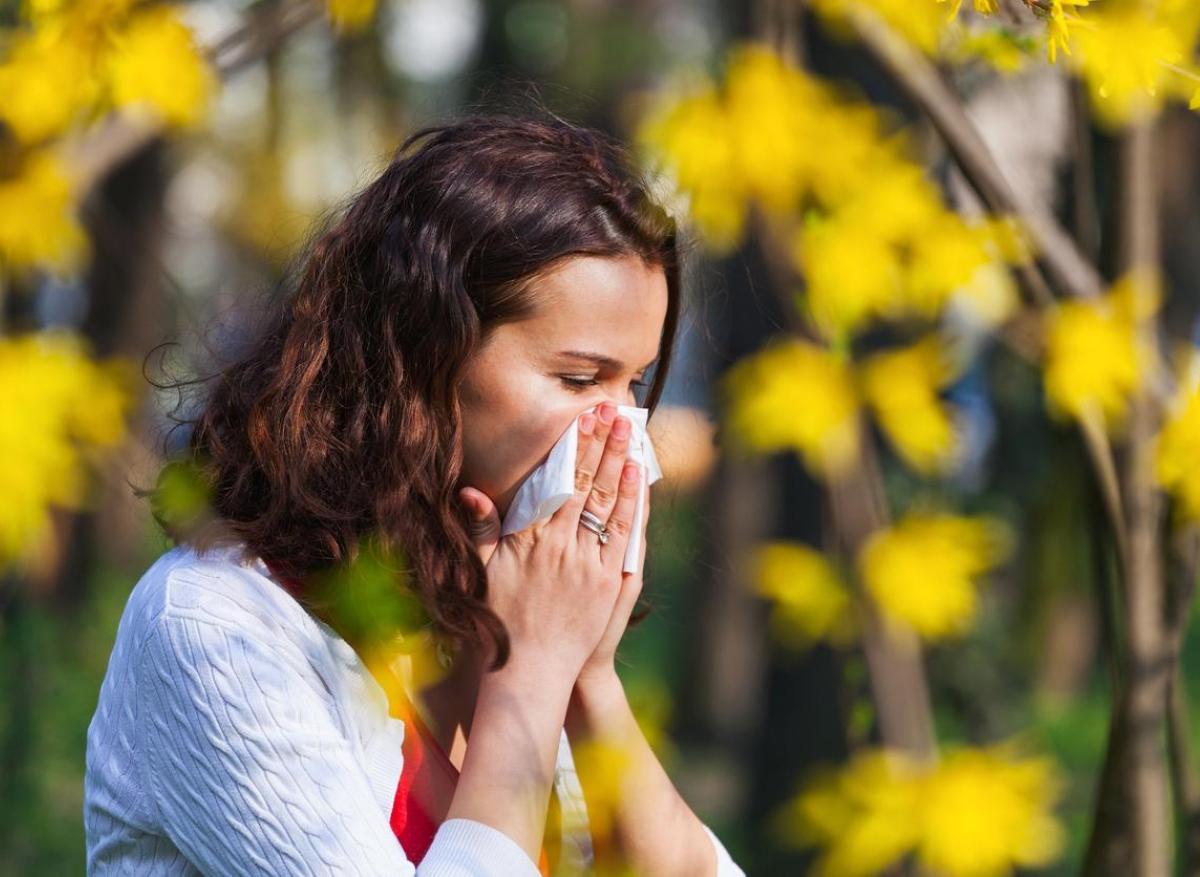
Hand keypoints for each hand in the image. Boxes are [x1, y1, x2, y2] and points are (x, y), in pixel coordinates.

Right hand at [457, 401, 642, 678]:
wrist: (531, 672)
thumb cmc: (501, 622)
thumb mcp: (482, 573)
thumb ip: (481, 530)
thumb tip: (472, 492)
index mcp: (529, 540)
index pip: (555, 482)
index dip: (571, 447)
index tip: (582, 419)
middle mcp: (560, 546)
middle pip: (585, 483)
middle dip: (600, 443)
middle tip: (612, 411)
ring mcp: (587, 564)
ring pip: (607, 502)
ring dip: (619, 463)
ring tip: (628, 432)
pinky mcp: (608, 582)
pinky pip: (623, 534)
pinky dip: (631, 503)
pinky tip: (636, 476)